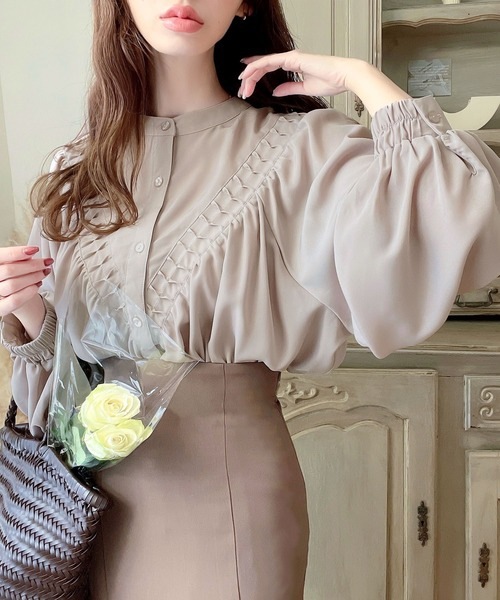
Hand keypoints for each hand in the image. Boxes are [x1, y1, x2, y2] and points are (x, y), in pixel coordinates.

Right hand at [0, 246, 51, 317]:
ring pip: (13, 285)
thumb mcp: (11, 263)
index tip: (35, 249)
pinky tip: (38, 285)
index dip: (18, 252)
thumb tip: (30, 252)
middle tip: (46, 262)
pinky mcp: (0, 308)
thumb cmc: (9, 275)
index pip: (1, 256)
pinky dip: (28, 293)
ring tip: (44, 272)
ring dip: (33, 277)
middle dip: (32, 265)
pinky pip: (14, 301)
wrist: (7, 294)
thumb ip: (18, 258)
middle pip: (10, 270)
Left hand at [238, 51, 409, 115]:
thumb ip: (290, 89)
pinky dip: (257, 66)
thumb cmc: (331, 81)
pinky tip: (247, 73)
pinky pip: (269, 61)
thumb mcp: (305, 88)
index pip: (269, 66)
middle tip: (240, 90)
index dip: (255, 72)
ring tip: (241, 86)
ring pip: (263, 63)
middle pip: (264, 66)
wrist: (344, 76)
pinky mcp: (293, 58)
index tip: (244, 80)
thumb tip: (276, 92)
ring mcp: (291, 56)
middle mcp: (291, 58)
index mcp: (294, 63)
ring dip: (250, 74)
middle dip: (249, 78)